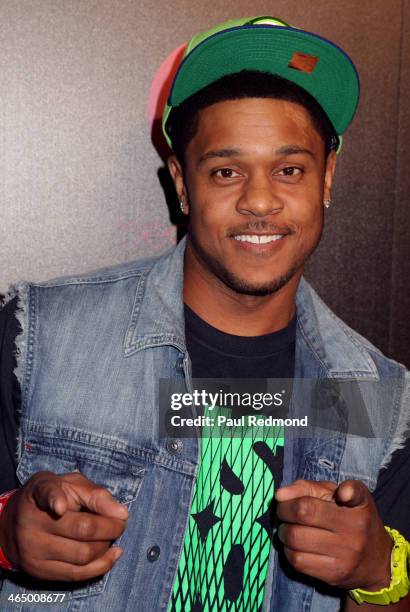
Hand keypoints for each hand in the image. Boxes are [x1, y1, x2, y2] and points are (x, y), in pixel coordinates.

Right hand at [0, 471, 127, 580]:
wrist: (15, 523)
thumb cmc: (54, 497)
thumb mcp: (70, 484)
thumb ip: (95, 494)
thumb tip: (121, 513)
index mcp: (39, 493)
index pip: (46, 494)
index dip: (53, 499)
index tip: (60, 506)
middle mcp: (32, 524)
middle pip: (81, 530)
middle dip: (111, 528)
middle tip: (120, 523)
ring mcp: (35, 551)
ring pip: (82, 556)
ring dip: (106, 547)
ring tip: (112, 536)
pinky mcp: (40, 571)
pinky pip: (76, 574)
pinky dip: (101, 566)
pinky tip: (112, 554)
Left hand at [275, 479, 392, 590]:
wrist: (377, 561)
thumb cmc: (351, 518)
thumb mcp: (337, 495)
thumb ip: (308, 487)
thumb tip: (280, 495)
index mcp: (359, 504)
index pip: (351, 492)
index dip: (328, 492)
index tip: (331, 494)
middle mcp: (355, 529)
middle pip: (304, 513)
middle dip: (284, 509)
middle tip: (284, 511)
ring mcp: (345, 555)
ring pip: (296, 538)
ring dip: (283, 532)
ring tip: (288, 529)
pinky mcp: (334, 575)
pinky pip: (298, 561)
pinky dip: (288, 551)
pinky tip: (294, 546)